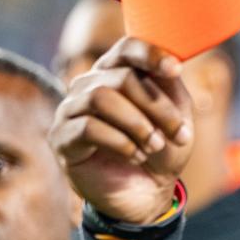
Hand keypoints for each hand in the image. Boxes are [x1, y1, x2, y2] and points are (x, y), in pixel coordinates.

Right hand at [50, 37, 193, 223]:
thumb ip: (170, 85)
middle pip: (121, 77)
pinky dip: (121, 142)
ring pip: (101, 98)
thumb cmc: (161, 147)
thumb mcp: (177, 114)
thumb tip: (170, 61)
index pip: (127, 49)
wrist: (148, 191)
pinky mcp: (62, 138)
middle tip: (177, 134)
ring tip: (155, 145)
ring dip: (137, 124)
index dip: (150, 54)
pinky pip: (88, 127)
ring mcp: (71, 110)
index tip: (175, 70)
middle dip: (156, 107)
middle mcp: (90, 85)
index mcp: (118, 73)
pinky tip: (136, 156)